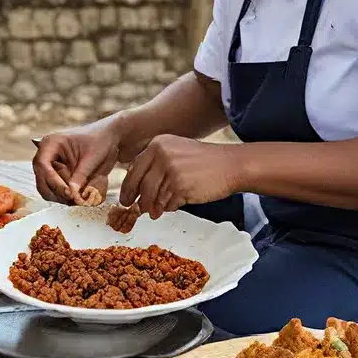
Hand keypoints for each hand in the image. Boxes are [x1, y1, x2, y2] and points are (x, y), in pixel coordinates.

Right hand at [33, 123, 121, 203]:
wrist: (108, 139)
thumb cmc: (100, 141)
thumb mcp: (92, 157)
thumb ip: (81, 174)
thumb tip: (72, 192)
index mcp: (51, 144)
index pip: (43, 165)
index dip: (53, 181)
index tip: (68, 192)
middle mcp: (46, 156)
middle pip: (41, 180)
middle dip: (57, 192)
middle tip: (75, 199)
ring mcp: (51, 167)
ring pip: (47, 189)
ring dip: (61, 197)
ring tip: (79, 199)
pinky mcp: (58, 176)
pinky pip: (56, 191)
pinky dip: (65, 197)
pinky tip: (78, 197)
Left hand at [119, 136, 243, 218]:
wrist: (230, 165)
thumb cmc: (204, 161)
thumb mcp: (177, 151)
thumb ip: (156, 163)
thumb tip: (135, 184)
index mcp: (158, 144)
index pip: (134, 168)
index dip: (128, 185)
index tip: (126, 197)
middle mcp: (162, 154)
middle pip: (141, 184)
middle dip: (137, 200)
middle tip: (135, 208)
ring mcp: (171, 170)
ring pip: (152, 196)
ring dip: (153, 207)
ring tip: (155, 213)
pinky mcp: (180, 186)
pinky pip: (167, 204)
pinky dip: (168, 208)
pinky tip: (173, 206)